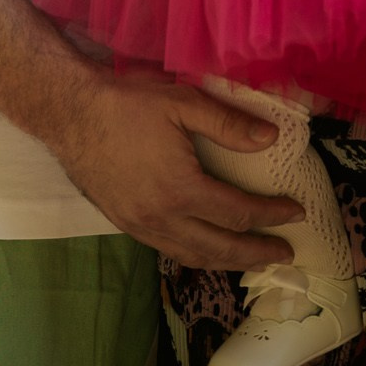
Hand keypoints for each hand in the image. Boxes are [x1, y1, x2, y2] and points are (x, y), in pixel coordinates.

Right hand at [52, 61, 301, 266]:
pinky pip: (169, 250)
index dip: (271, 214)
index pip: (238, 212)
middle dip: (257, 253)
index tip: (296, 212)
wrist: (69, 114)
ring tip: (253, 260)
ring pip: (193, 256)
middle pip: (220, 247)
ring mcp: (141, 226)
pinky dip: (196, 255)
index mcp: (181, 189)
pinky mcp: (125, 224)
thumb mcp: (182, 104)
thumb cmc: (126, 104)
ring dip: (227, 261)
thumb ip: (228, 124)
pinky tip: (206, 249)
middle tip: (287, 254)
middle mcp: (162, 218)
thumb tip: (272, 138)